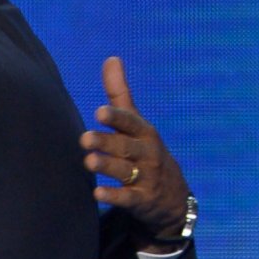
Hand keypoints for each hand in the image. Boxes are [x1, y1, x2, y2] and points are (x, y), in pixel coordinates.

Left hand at [83, 56, 189, 240]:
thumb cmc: (146, 152)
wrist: (173, 196)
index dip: (117, 118)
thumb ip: (120, 94)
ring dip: (107, 166)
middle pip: (125, 147)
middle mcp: (147, 154)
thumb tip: (111, 58)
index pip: (131, 122)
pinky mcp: (141, 201)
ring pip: (125, 171)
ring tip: (88, 161)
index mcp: (145, 133)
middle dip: (106, 142)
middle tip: (85, 138)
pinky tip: (97, 193)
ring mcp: (146, 178)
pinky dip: (114, 196)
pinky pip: (127, 198)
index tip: (100, 112)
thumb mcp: (137, 124)